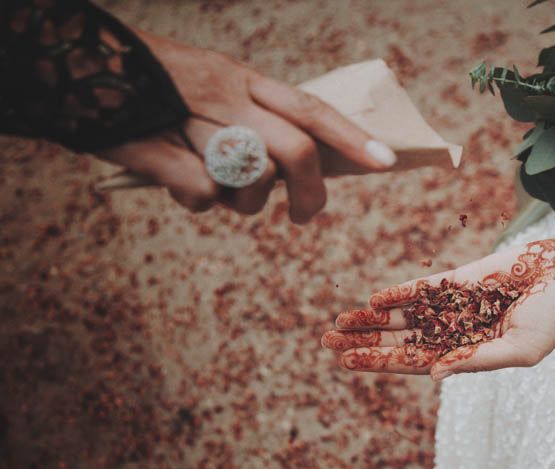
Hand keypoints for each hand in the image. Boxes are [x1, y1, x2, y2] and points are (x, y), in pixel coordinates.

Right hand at [100, 30, 395, 220]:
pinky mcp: (161, 151)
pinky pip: (202, 195)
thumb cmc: (154, 89)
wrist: (72, 69)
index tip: (385, 164)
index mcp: (242, 79)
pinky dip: (192, 198)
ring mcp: (194, 124)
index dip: (350, 137)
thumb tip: (295, 170)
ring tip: (214, 182)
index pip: (310, 108)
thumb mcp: (210, 89)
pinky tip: (173, 178)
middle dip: (310, 193)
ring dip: (240, 197)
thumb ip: (252, 120)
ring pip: (251, 180)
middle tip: (304, 216)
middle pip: (294, 152)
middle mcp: (226, 97)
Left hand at [322, 238, 554, 380]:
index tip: (346, 361)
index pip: (413, 362)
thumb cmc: (552, 319)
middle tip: (326, 340)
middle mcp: (455, 333)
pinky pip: (424, 289)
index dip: (380, 363)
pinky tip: (376, 298)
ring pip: (405, 315)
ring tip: (341, 320)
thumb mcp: (519, 349)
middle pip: (400, 340)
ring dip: (374, 318)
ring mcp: (456, 306)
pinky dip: (400, 294)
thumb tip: (434, 374)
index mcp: (466, 355)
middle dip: (365, 341)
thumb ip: (476, 361)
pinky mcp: (461, 280)